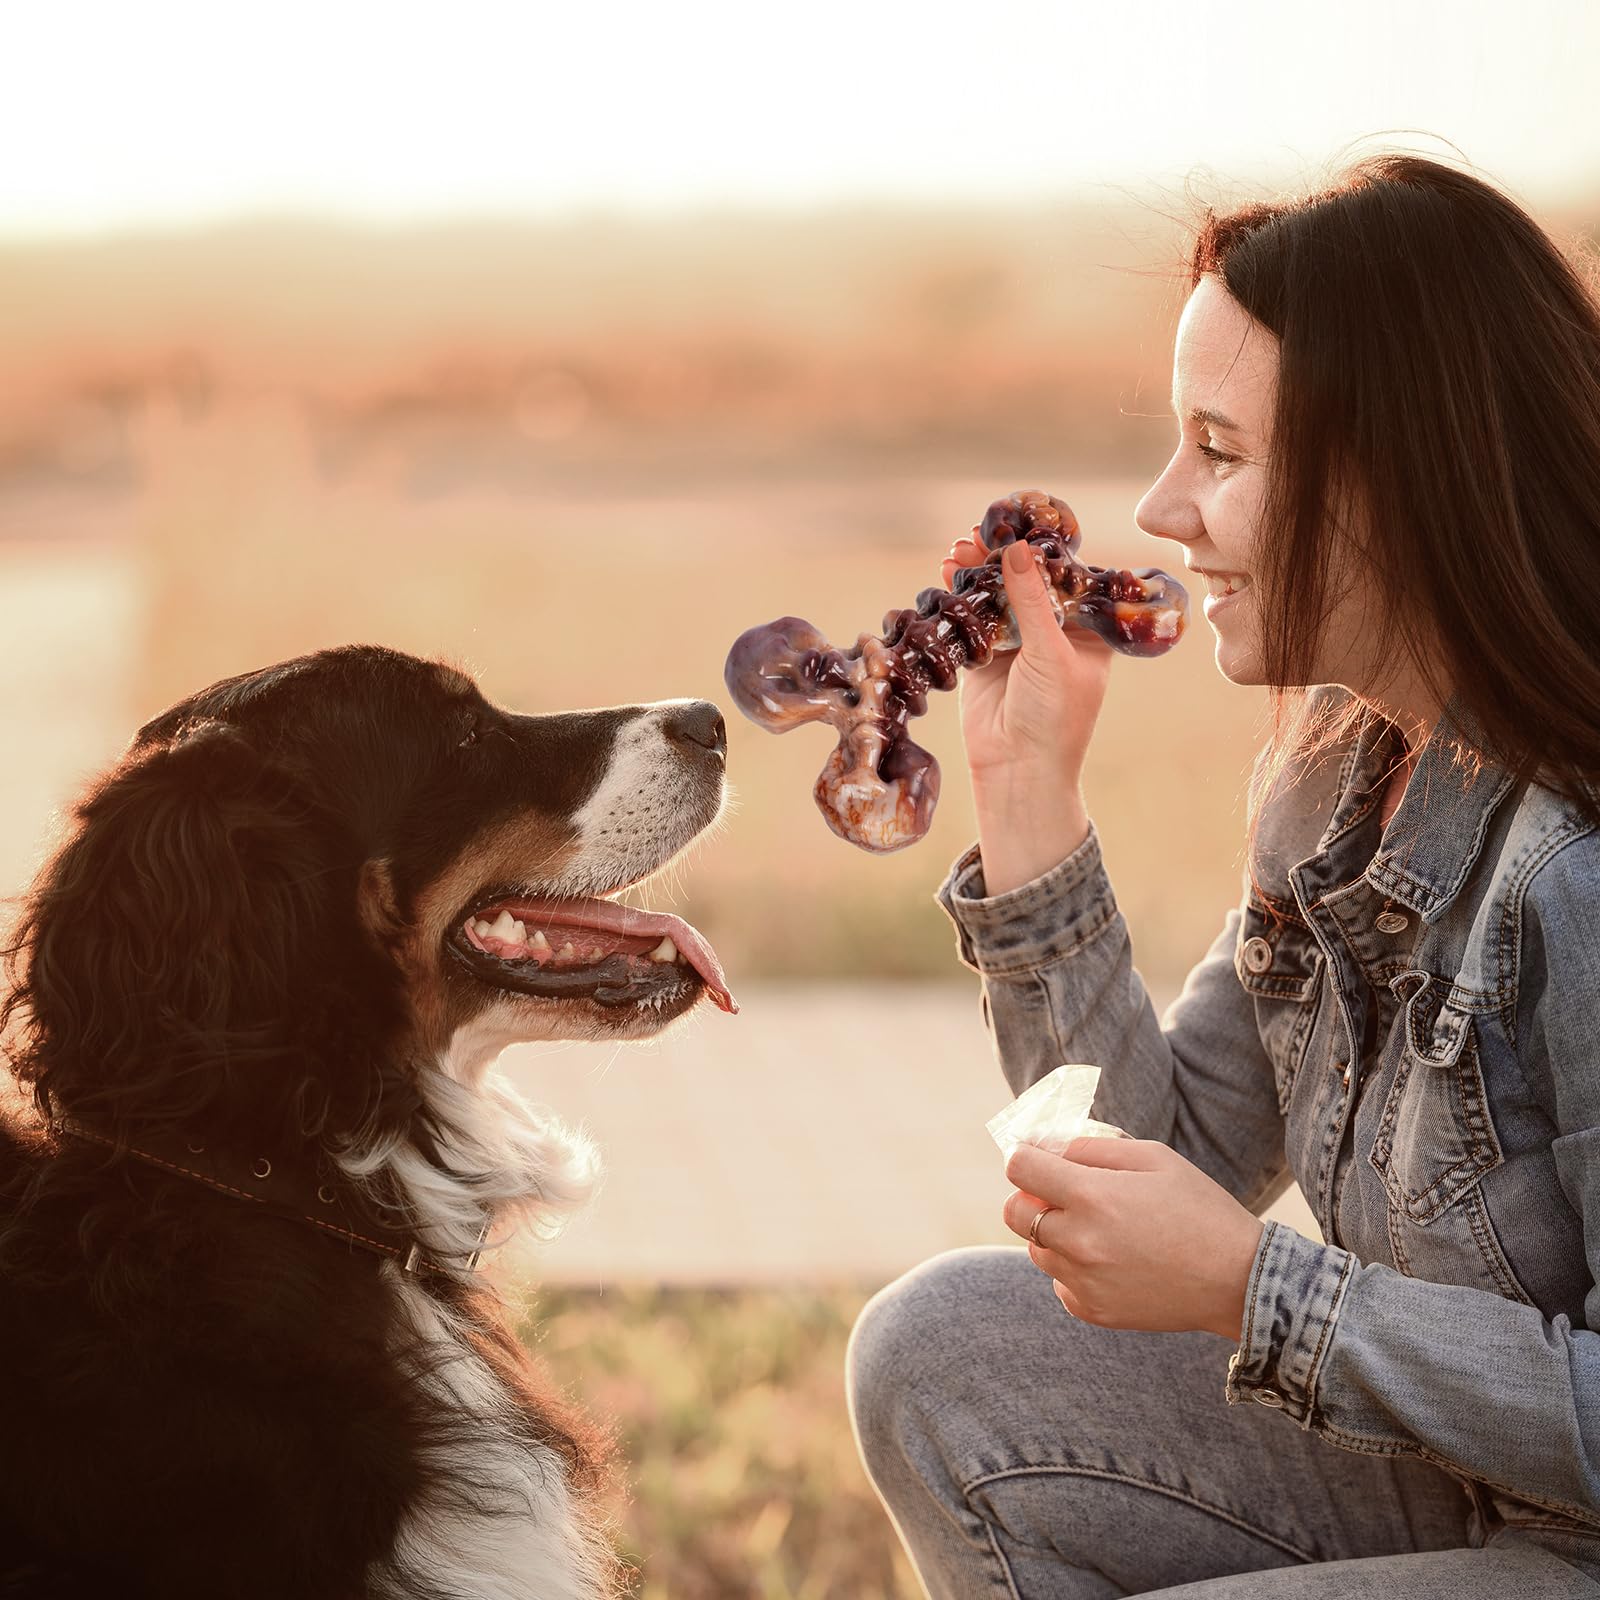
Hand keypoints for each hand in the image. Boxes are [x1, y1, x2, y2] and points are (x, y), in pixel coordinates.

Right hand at [941, 523, 1112, 893]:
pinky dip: (958, 597)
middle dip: (1003, 556)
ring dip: (977, 572)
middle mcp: (1053, 634)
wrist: (1018, 770)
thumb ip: (1032, 601)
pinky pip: (972, 619)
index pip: (1066, 576)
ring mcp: (1017, 644)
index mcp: (1086, 631)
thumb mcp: (1050, 653)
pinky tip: (946, 574)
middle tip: (980, 532)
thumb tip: (1018, 549)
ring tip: (958, 549)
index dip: (1042, 549)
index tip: (1020, 522)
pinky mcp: (984, 658)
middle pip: (1027, 581)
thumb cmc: (1054, 717)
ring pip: (997, 596)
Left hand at [1002, 1137, 1264, 1339]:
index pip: (1019, 1168)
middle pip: (1014, 1213)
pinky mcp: (1094, 1311)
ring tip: (1099, 1229)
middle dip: (1031, 1197)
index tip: (1039, 1157)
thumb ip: (1092, 1148)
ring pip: (1036, 1249)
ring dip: (1053, 1234)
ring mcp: (1084, 1281)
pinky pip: (1060, 1283)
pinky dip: (1073, 1270)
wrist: (1241, 1280)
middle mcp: (1078, 1241)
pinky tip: (1111, 1261)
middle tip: (1065, 1193)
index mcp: (1091, 1196)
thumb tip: (1048, 1148)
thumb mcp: (1152, 1157)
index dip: (1026, 1156)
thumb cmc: (1200, 1209)